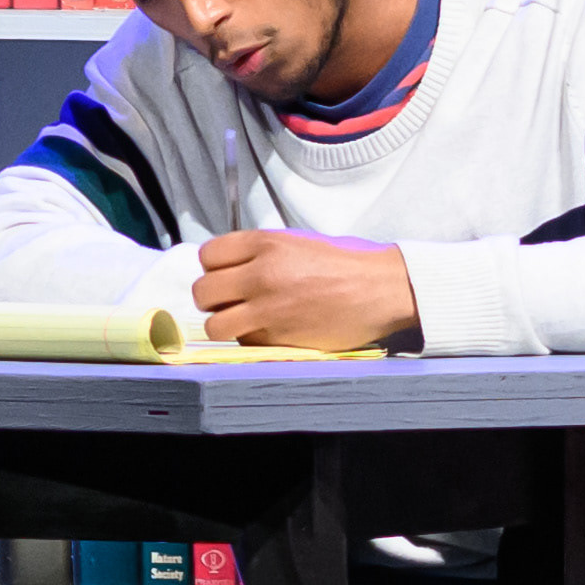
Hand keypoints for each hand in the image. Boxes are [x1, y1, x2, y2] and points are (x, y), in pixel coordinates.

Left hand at [193, 231, 419, 353]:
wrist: (381, 289)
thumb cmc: (344, 263)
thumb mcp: (296, 242)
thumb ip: (258, 253)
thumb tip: (228, 267)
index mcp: (264, 244)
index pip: (207, 256)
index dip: (213, 268)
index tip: (225, 275)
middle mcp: (259, 275)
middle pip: (202, 291)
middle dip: (212, 298)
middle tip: (230, 300)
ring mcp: (268, 308)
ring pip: (215, 324)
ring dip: (225, 324)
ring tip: (244, 320)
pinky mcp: (281, 338)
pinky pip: (246, 342)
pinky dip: (252, 339)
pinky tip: (271, 331)